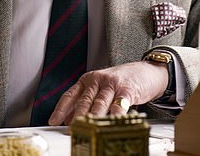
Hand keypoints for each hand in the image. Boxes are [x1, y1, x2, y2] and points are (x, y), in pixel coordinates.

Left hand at [48, 60, 168, 125]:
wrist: (146, 71)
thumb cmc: (122, 82)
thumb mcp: (100, 88)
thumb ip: (85, 101)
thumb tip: (67, 118)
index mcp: (88, 80)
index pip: (70, 94)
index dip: (61, 109)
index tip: (53, 121)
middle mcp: (98, 80)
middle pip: (84, 100)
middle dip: (77, 116)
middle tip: (72, 128)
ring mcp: (112, 84)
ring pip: (100, 103)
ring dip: (93, 117)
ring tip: (88, 128)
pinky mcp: (127, 89)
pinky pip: (119, 104)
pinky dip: (115, 115)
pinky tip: (112, 122)